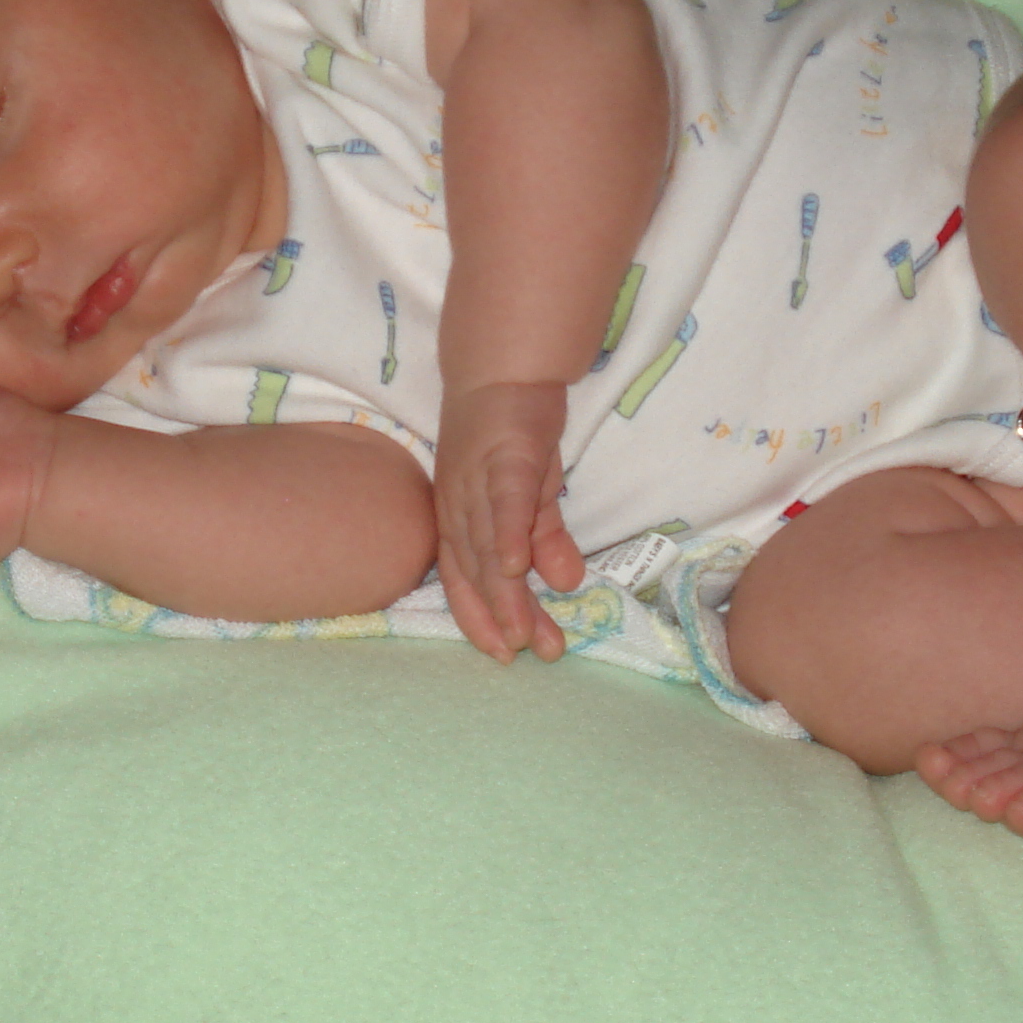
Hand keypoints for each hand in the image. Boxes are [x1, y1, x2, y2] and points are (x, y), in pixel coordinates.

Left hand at [432, 379, 583, 661]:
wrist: (505, 369)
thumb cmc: (510, 434)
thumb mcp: (530, 494)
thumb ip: (543, 540)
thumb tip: (564, 585)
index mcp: (458, 518)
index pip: (461, 577)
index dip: (478, 617)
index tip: (502, 654)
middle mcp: (458, 506)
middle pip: (475, 572)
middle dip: (502, 618)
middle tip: (531, 654)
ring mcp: (477, 482)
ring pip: (487, 547)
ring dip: (506, 594)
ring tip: (530, 633)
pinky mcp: (505, 458)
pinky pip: (504, 503)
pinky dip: (508, 537)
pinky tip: (518, 568)